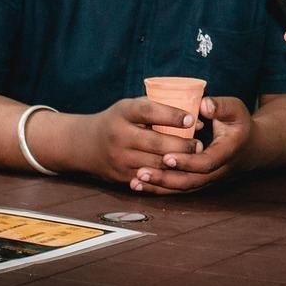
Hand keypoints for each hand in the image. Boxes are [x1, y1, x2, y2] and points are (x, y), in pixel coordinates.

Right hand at [65, 97, 199, 192]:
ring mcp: (119, 158)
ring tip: (194, 157)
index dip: (171, 115)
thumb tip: (196, 122)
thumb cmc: (119, 121)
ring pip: (154, 164)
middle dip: (181, 145)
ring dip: (177, 162)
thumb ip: (161, 110)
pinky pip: (148, 179)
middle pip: (155, 142)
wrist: (86, 145)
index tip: (191, 119)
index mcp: (123, 112)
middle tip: (199, 144)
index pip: (149, 111)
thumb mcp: (132, 107)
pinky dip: (165, 176)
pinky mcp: (121, 176)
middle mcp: (119, 135)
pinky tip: (178, 172)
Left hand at [130, 96, 252, 193]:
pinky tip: (139, 185)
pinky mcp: (199, 182)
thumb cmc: (239, 123)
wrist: (250, 146)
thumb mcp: (235, 109)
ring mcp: (209, 179)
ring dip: (159, 186)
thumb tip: (203, 104)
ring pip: (183, 189)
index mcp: (227, 152)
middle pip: (191, 182)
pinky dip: (159, 188)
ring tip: (136, 180)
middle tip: (142, 171)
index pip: (206, 162)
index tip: (166, 156)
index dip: (186, 162)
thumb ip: (220, 106)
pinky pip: (179, 189)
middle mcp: (218, 171)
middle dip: (165, 178)